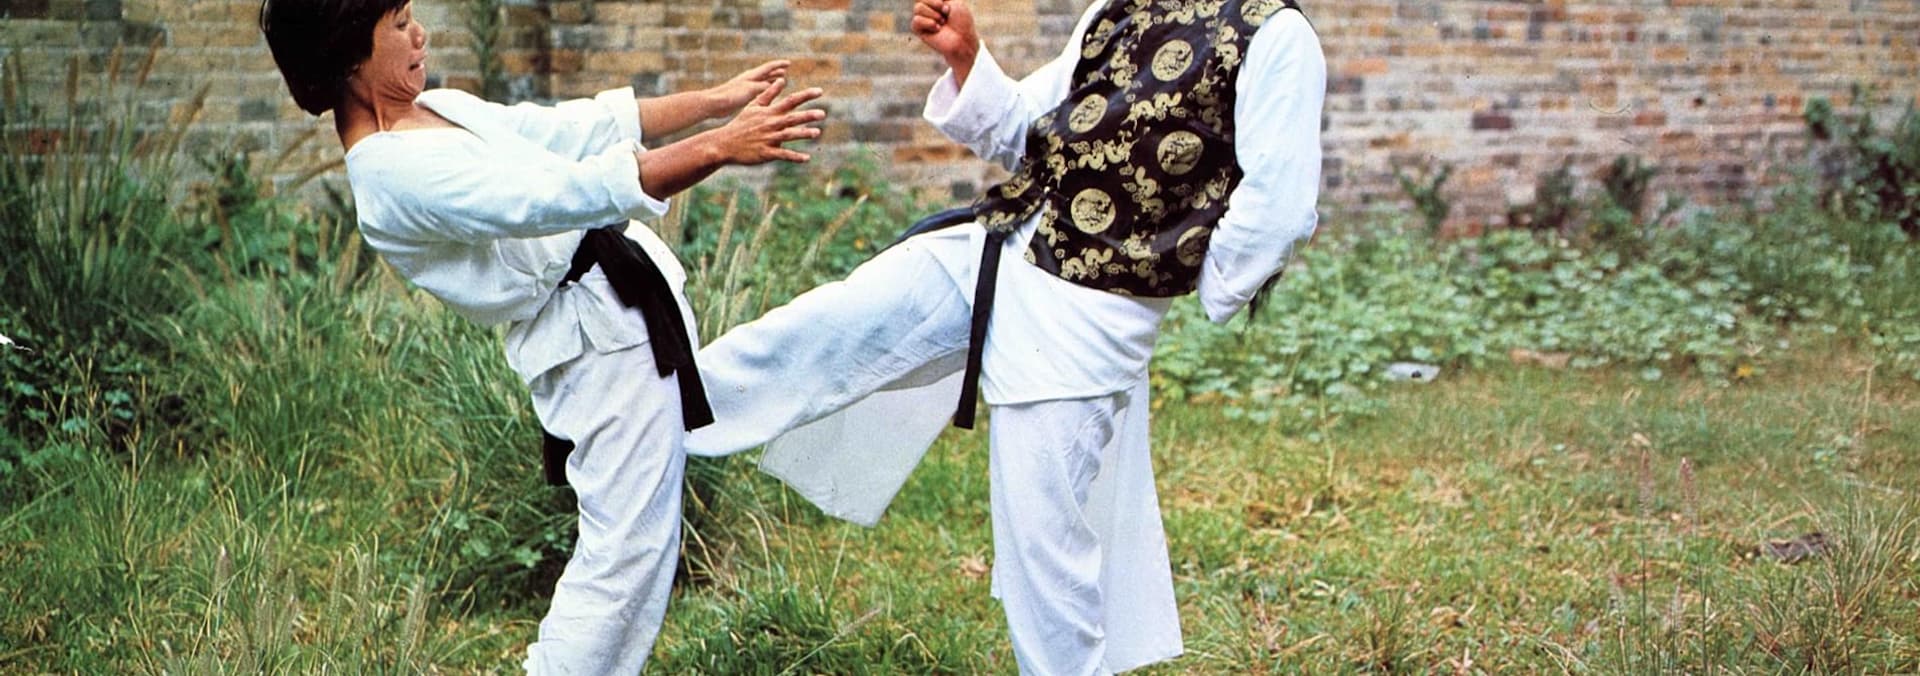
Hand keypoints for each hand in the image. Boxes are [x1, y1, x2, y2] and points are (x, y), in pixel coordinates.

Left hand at [707, 60, 790, 118]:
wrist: (714, 103)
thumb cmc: (732, 95)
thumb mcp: (752, 89)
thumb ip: (765, 85)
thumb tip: (779, 82)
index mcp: (751, 75)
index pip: (769, 67)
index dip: (779, 65)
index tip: (789, 63)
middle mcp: (749, 79)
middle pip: (765, 73)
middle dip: (775, 72)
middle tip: (785, 71)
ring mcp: (745, 87)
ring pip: (761, 82)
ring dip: (771, 81)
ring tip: (778, 82)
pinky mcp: (741, 96)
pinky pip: (757, 91)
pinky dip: (765, 90)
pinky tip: (766, 96)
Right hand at [710, 78, 825, 164]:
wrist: (724, 143)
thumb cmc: (741, 124)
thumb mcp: (754, 106)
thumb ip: (769, 93)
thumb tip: (782, 80)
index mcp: (769, 112)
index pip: (791, 101)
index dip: (806, 95)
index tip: (820, 91)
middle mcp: (770, 124)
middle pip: (791, 118)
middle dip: (807, 115)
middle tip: (822, 114)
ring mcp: (768, 139)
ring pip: (788, 135)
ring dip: (803, 134)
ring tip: (817, 133)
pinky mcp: (765, 153)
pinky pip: (782, 155)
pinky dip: (794, 157)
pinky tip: (806, 158)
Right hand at [910, 0, 978, 73]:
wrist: (962, 39)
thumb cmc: (961, 21)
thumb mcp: (955, 1)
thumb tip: (937, 0)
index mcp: (935, 1)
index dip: (937, 0)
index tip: (947, 5)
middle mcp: (927, 8)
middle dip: (935, 4)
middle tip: (946, 13)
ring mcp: (922, 19)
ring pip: (917, 8)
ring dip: (933, 14)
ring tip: (942, 22)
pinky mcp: (919, 31)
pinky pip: (916, 20)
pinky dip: (928, 23)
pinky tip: (937, 29)